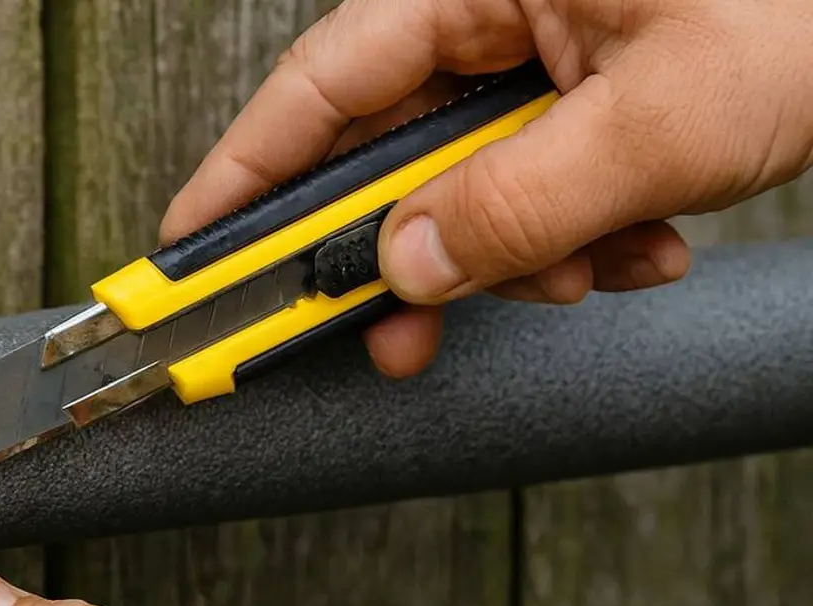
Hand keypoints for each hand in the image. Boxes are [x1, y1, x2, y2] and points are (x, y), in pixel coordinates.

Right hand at [163, 0, 812, 377]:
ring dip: (516, 254)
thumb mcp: (658, 122)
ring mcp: (539, 54)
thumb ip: (514, 206)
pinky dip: (573, 238)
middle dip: (406, 251)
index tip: (190, 256)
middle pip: (384, 149)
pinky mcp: (579, 96)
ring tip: (596, 265)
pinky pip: (533, 188)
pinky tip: (638, 242)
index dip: (245, 177)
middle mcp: (496, 9)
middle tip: (388, 330)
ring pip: (464, 185)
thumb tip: (405, 268)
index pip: (320, 85)